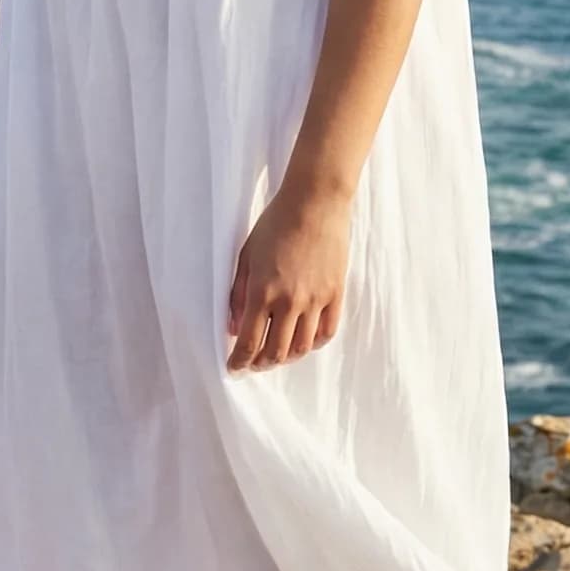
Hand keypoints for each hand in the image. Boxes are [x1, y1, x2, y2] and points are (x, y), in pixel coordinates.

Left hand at [226, 182, 351, 371]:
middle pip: (276, 352)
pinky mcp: (336, 294)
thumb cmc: (276, 223)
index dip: (239, 362)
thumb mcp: (246, 256)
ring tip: (278, 354)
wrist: (315, 202)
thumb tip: (234, 327)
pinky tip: (304, 341)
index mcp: (263, 292)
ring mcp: (316, 299)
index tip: (234, 368)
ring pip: (302, 347)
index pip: (249, 343)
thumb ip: (238, 294)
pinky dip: (314, 344)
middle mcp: (290, 302)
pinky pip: (327, 331)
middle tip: (254, 363)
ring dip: (287, 357)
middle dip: (261, 364)